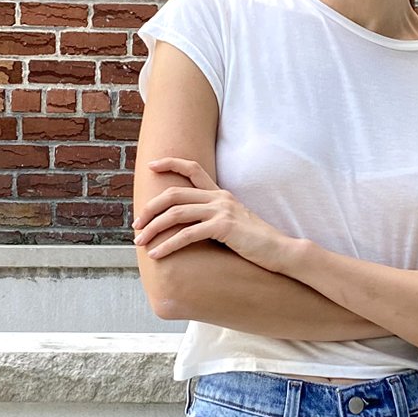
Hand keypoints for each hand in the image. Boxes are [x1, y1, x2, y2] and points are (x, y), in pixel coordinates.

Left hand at [133, 157, 293, 269]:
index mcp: (221, 194)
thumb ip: (214, 219)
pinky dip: (168, 245)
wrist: (281, 251)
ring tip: (140, 242)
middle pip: (174, 195)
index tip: (152, 165)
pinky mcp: (223, 228)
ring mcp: (221, 211)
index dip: (170, 163)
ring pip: (176, 214)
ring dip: (153, 228)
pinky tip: (157, 254)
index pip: (193, 168)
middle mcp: (219, 198)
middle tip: (136, 225)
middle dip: (150, 209)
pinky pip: (187, 235)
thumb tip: (192, 227)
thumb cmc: (257, 243)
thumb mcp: (234, 223)